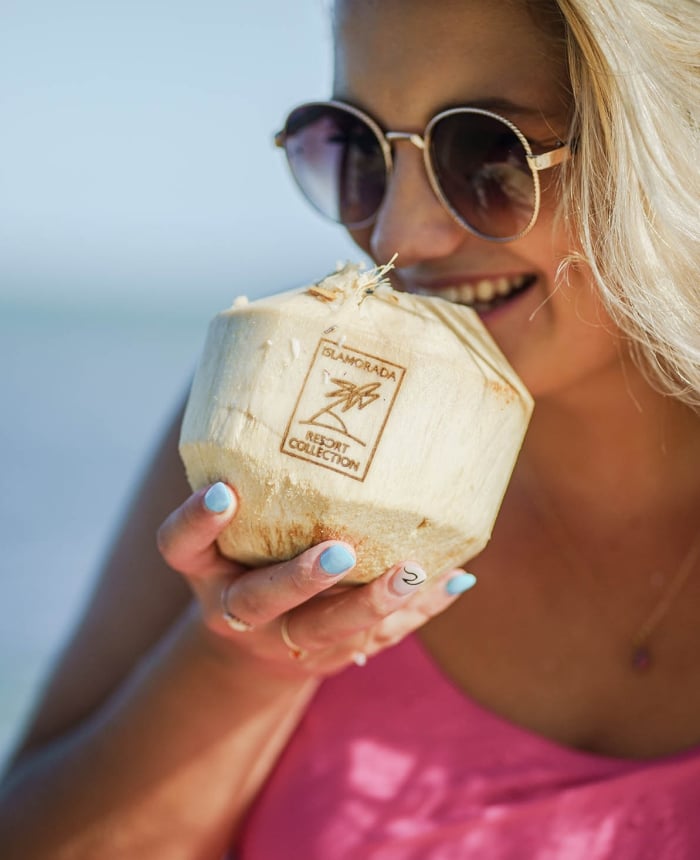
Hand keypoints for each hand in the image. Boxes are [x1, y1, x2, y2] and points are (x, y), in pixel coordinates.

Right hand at [157, 481, 475, 676]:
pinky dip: (420, 609)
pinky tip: (456, 577)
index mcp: (205, 569)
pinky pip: (379, 636)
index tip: (223, 489)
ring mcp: (284, 640)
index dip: (195, 522)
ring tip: (411, 570)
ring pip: (323, 631)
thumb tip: (294, 370)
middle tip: (340, 550)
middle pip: (261, 600)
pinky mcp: (333, 654)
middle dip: (301, 578)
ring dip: (369, 602)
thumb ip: (249, 473)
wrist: (252, 648)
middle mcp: (238, 609)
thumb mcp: (225, 525)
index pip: (180, 546)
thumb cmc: (244, 556)